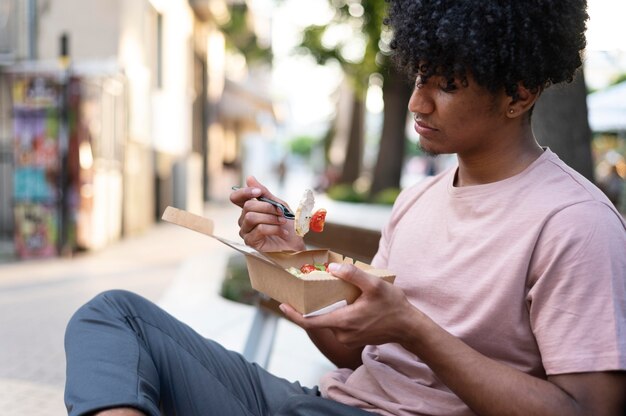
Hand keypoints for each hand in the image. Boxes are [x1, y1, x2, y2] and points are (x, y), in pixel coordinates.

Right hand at [230, 176, 305, 251]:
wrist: (295, 242)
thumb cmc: (287, 224)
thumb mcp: (278, 204)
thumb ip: (264, 193)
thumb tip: (249, 178)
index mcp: (249, 209)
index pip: (236, 197)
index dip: (244, 192)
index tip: (259, 192)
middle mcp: (244, 220)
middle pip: (248, 206)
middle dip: (267, 207)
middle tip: (281, 213)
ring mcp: (245, 232)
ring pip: (251, 217)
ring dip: (271, 218)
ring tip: (282, 222)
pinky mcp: (250, 242)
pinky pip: (259, 229)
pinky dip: (274, 229)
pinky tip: (282, 232)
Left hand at [280, 263, 416, 348]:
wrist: (409, 328)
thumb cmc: (393, 306)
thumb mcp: (375, 285)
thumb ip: (353, 275)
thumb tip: (332, 269)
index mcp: (344, 321)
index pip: (310, 322)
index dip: (293, 315)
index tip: (281, 305)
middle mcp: (342, 334)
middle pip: (318, 320)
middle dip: (311, 306)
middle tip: (305, 290)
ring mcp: (347, 339)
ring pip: (328, 322)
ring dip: (326, 310)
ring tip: (328, 293)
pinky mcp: (353, 340)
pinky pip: (338, 326)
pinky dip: (335, 314)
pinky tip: (344, 303)